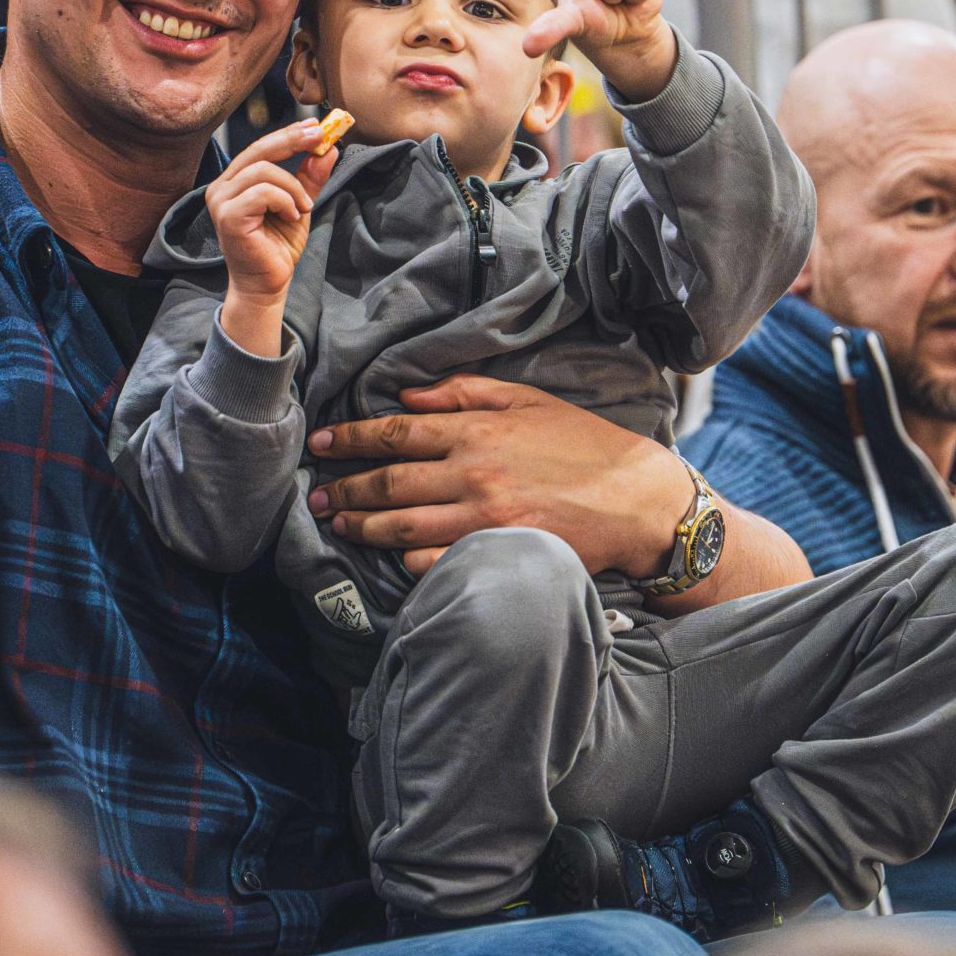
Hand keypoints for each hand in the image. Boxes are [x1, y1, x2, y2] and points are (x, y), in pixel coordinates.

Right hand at [209, 116, 340, 309]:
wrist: (268, 284)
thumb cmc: (277, 247)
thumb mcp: (299, 205)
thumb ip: (309, 178)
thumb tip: (329, 148)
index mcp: (234, 181)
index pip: (261, 147)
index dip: (289, 134)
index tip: (317, 127)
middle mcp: (221, 187)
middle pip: (258, 149)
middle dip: (292, 141)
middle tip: (320, 139)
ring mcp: (221, 201)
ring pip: (263, 170)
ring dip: (293, 187)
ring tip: (304, 207)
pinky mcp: (228, 216)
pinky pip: (263, 192)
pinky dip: (285, 201)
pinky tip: (292, 216)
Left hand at [306, 375, 696, 575]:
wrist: (638, 501)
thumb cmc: (584, 445)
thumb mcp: (528, 401)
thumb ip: (465, 393)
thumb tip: (408, 396)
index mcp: (477, 431)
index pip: (395, 433)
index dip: (350, 438)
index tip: (321, 443)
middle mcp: (473, 474)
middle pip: (388, 483)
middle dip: (344, 489)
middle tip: (317, 496)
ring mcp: (484, 519)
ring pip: (401, 528)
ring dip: (362, 528)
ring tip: (340, 525)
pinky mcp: (498, 554)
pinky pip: (434, 562)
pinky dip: (406, 559)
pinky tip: (392, 553)